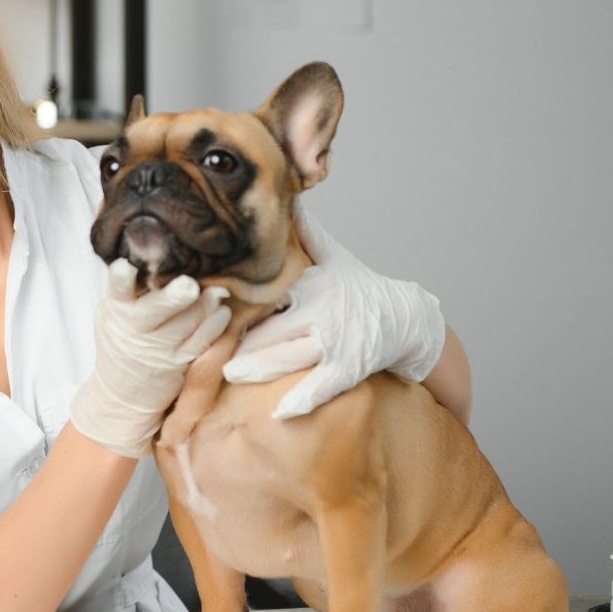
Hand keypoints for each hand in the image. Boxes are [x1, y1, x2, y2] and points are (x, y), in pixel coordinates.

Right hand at [70, 259, 230, 456]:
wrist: (122, 392)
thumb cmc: (121, 338)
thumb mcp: (112, 313)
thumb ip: (130, 289)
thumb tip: (158, 252)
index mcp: (117, 309)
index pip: (117, 290)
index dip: (120, 278)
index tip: (125, 267)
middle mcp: (137, 328)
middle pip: (155, 310)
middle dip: (172, 298)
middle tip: (189, 285)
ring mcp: (159, 348)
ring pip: (186, 324)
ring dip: (205, 306)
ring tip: (218, 291)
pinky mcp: (180, 362)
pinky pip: (201, 342)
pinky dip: (215, 325)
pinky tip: (222, 312)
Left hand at [221, 204, 445, 418]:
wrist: (407, 317)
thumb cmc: (362, 288)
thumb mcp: (336, 257)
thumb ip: (308, 233)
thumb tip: (290, 198)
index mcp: (311, 286)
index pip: (268, 295)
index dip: (237, 302)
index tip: (207, 304)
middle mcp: (320, 312)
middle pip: (271, 328)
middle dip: (240, 340)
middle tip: (205, 347)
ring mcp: (334, 342)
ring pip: (290, 356)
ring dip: (260, 367)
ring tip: (231, 373)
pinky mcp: (349, 367)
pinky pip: (322, 385)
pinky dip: (302, 398)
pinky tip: (279, 412)